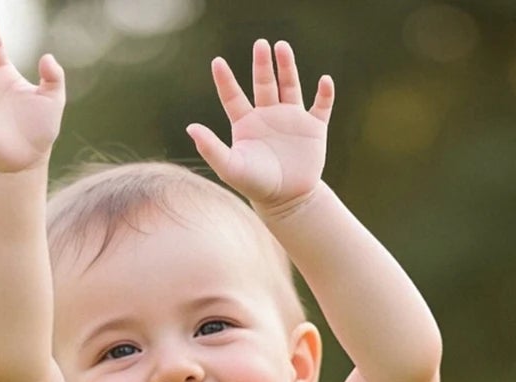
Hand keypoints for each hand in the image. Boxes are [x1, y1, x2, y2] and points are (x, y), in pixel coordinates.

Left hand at [186, 39, 333, 213]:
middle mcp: (268, 115)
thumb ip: (211, 148)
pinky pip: (322, 106)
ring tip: (282, 47)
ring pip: (290, 85)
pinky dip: (325, 94)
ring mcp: (292, 119)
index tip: (217, 62)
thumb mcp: (231, 168)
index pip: (233, 96)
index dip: (225, 80)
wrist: (288, 202)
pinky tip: (324, 81)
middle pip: (264, 83)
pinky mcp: (314, 128)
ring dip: (287, 67)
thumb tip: (190, 128)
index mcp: (246, 123)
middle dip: (262, 64)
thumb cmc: (256, 185)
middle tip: (260, 44)